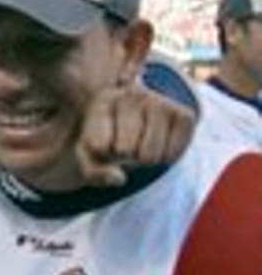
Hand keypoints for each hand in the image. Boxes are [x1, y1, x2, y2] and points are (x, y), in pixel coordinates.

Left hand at [77, 84, 194, 187]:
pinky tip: (160, 144)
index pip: (99, 144)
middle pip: (126, 150)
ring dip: (145, 160)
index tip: (101, 140)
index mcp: (103, 101)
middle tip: (126, 144)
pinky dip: (166, 159)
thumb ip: (94, 173)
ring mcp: (161, 102)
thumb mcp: (90, 157)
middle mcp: (133, 95)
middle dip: (124, 156)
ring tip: (142, 144)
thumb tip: (119, 179)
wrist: (137, 122)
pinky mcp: (184, 115)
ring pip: (150, 156)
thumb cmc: (107, 141)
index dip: (101, 152)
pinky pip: (173, 155)